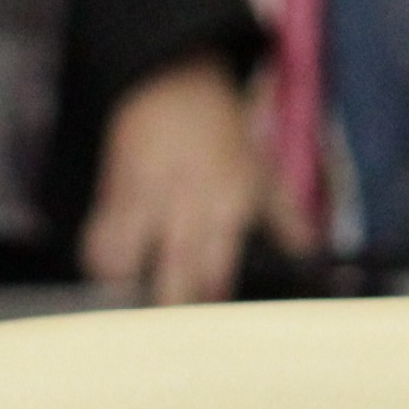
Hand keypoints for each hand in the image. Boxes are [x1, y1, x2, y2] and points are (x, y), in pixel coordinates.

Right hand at [83, 55, 274, 305]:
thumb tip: (309, 254)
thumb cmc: (220, 135)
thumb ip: (285, 217)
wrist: (173, 83)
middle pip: (174, 266)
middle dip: (170, 301)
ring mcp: (146, 197)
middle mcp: (186, 201)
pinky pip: (99, 237)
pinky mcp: (114, 191)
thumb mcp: (260, 169)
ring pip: (125, 255)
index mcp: (228, 198)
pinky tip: (109, 272)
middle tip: (168, 326)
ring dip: (125, 283)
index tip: (208, 318)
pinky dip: (101, 259)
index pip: (219, 261)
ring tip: (131, 301)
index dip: (212, 294)